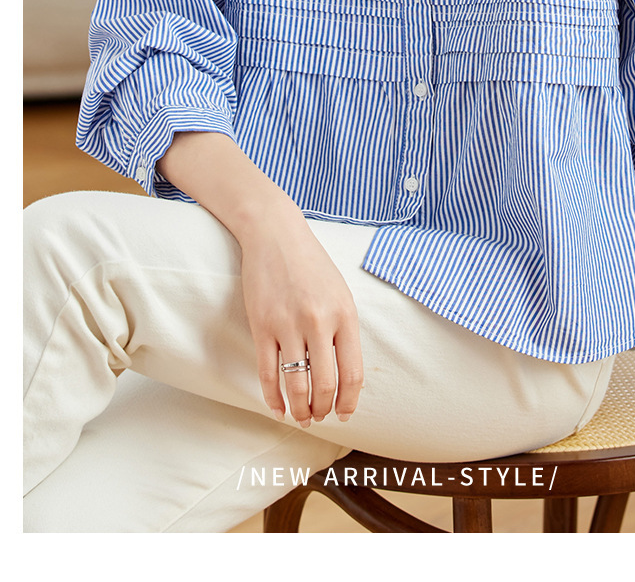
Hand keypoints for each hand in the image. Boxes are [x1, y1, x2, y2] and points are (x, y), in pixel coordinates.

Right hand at [238, 201, 364, 428]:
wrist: (276, 235)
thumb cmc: (312, 266)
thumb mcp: (340, 294)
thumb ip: (344, 331)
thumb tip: (346, 377)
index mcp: (345, 314)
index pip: (353, 373)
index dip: (349, 402)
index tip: (345, 414)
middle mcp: (318, 322)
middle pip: (324, 384)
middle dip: (323, 410)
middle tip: (319, 418)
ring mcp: (288, 324)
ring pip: (295, 384)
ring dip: (299, 409)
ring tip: (301, 417)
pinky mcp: (261, 325)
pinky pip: (267, 373)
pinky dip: (273, 397)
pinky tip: (278, 408)